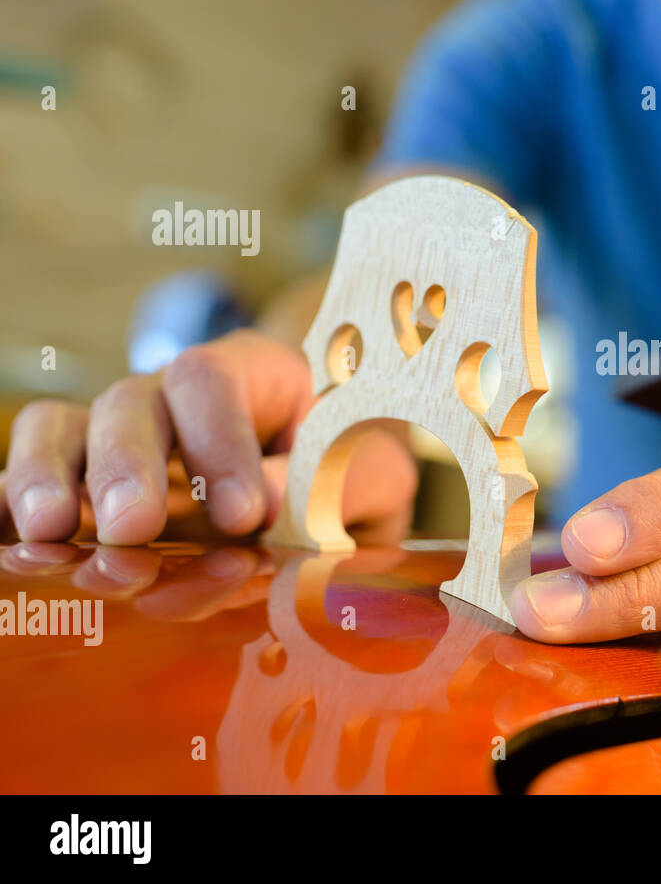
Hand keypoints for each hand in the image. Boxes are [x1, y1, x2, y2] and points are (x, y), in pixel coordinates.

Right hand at [0, 329, 416, 546]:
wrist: (327, 483)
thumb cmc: (345, 471)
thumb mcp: (366, 474)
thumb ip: (328, 484)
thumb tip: (264, 508)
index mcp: (253, 373)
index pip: (215, 382)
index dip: (221, 445)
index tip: (244, 516)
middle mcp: (172, 397)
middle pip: (130, 404)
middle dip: (126, 467)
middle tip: (133, 529)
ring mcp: (119, 437)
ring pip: (62, 429)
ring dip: (50, 480)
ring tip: (49, 536)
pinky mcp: (84, 485)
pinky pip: (33, 475)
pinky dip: (17, 506)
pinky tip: (20, 548)